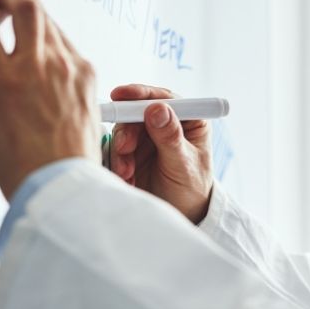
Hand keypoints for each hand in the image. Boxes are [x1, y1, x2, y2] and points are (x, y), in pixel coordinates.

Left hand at [0, 0, 99, 199]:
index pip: (58, 32)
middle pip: (39, 7)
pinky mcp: (6, 80)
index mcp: (83, 76)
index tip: (32, 1)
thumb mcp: (82, 126)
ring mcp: (35, 68)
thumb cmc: (69, 169)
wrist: (64, 189)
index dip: (40, 15)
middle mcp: (63, 64)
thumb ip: (63, 100)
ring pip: (16, 6)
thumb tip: (40, 98)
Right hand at [108, 85, 212, 223]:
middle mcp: (167, 124)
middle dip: (127, 130)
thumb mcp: (183, 165)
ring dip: (121, 150)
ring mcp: (148, 137)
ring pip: (124, 130)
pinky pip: (117, 148)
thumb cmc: (192, 189)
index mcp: (189, 120)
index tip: (122, 96)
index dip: (141, 94)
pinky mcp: (133, 151)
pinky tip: (126, 177)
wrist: (181, 214)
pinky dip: (118, 161)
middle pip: (138, 112)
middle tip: (124, 149)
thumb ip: (170, 138)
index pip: (164, 98)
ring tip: (127, 171)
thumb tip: (157, 109)